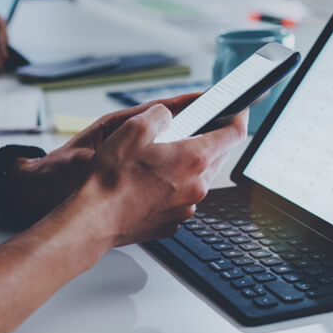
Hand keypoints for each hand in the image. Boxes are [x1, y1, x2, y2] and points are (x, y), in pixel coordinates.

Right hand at [77, 100, 246, 245]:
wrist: (93, 219)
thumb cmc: (110, 179)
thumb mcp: (132, 129)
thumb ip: (160, 114)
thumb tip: (168, 115)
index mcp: (193, 158)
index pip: (233, 134)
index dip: (239, 117)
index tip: (238, 111)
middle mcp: (196, 185)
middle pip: (218, 156)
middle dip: (211, 140)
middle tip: (194, 130)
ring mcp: (186, 206)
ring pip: (200, 178)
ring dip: (190, 165)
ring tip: (163, 157)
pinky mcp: (173, 221)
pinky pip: (183, 198)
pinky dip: (175, 187)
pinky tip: (152, 183)